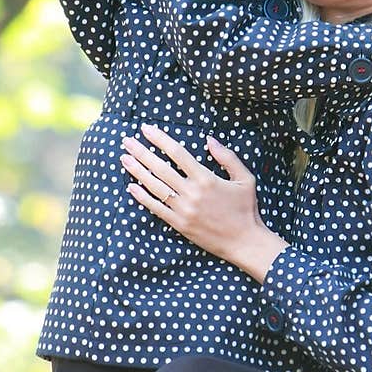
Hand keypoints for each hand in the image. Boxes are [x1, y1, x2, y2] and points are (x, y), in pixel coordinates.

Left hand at [121, 125, 287, 280]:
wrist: (245, 242)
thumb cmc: (246, 209)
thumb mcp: (245, 179)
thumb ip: (227, 157)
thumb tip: (209, 139)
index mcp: (207, 178)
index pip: (177, 154)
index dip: (160, 139)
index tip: (146, 129)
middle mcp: (192, 193)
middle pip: (160, 168)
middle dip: (141, 152)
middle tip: (126, 141)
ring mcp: (183, 210)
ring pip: (155, 187)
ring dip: (137, 171)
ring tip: (124, 159)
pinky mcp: (179, 224)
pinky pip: (156, 209)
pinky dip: (142, 197)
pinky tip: (131, 187)